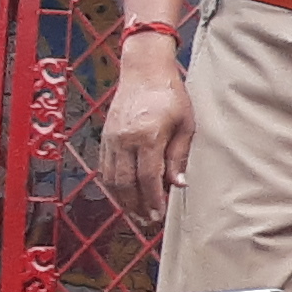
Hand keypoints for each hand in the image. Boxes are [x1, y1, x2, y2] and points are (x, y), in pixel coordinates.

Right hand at [99, 40, 194, 228]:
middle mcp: (124, 139)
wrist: (144, 71)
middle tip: (148, 220)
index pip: (148, 178)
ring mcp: (111, 138)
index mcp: (147, 136)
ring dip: (123, 199)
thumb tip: (178, 184)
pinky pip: (105, 167)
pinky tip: (123, 194)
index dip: (153, 199)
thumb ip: (179, 155)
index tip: (159, 215)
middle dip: (136, 205)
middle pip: (126, 183)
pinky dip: (112, 184)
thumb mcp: (186, 125)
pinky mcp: (105, 136)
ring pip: (111, 178)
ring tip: (136, 213)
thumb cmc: (171, 95)